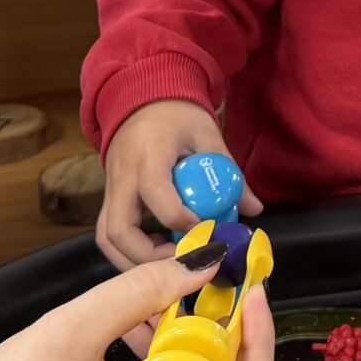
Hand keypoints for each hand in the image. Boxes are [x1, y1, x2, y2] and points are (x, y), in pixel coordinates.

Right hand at [99, 98, 261, 269]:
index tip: (207, 232)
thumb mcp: (208, 135)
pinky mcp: (110, 197)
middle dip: (149, 257)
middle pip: (118, 230)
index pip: (157, 195)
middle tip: (182, 263)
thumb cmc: (176, 113)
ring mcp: (111, 188)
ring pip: (107, 238)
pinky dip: (130, 251)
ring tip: (170, 264)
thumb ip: (230, 172)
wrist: (141, 96)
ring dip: (134, 260)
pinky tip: (158, 250)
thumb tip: (253, 209)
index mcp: (148, 155)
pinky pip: (110, 232)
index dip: (182, 221)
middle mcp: (122, 176)